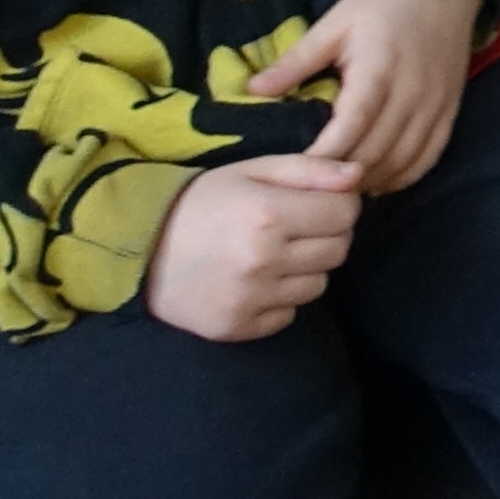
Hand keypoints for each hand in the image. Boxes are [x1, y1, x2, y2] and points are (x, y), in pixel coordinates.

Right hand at [144, 152, 363, 343]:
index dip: (339, 205)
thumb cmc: (203, 203)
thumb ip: (309, 170)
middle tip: (296, 228)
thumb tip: (359, 175)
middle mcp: (263, 260)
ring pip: (318, 285)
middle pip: (338, 250)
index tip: (318, 203)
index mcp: (268, 214)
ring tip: (273, 254)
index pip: (346, 214)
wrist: (140, 251)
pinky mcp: (238, 328)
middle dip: (326, 235)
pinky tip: (255, 281)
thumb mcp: (252, 171)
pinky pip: (288, 315)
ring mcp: (251, 299)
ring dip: (306, 268)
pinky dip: (280, 300)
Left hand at [247, 0, 487, 193]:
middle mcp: (412, 92)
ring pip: (401, 163)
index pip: (350, 128)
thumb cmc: (384, 0)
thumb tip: (252, 91)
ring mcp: (435, 104)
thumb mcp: (334, 23)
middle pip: (374, 153)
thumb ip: (296, 61)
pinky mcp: (449, 111)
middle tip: (309, 186)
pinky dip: (401, 177)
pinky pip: (428, 158)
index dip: (322, 157)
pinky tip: (376, 180)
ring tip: (338, 185)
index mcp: (378, 68)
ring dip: (369, 181)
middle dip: (340, 176)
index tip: (294, 172)